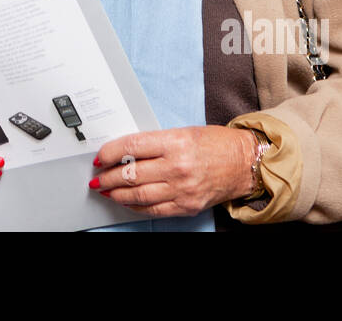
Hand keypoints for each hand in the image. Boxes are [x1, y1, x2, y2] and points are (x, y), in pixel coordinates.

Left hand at [89, 126, 257, 216]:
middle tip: (96, 177)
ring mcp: (182, 189)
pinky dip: (136, 206)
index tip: (99, 157)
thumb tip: (124, 153)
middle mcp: (177, 166)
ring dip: (117, 193)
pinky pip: (154, 210)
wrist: (244, 163)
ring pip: (138, 194)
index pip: (131, 147)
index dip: (109, 153)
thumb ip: (154, 143)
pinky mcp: (187, 206)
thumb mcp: (182, 132)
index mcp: (175, 142)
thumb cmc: (215, 144)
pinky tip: (126, 201)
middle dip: (107, 177)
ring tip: (106, 190)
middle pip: (131, 173)